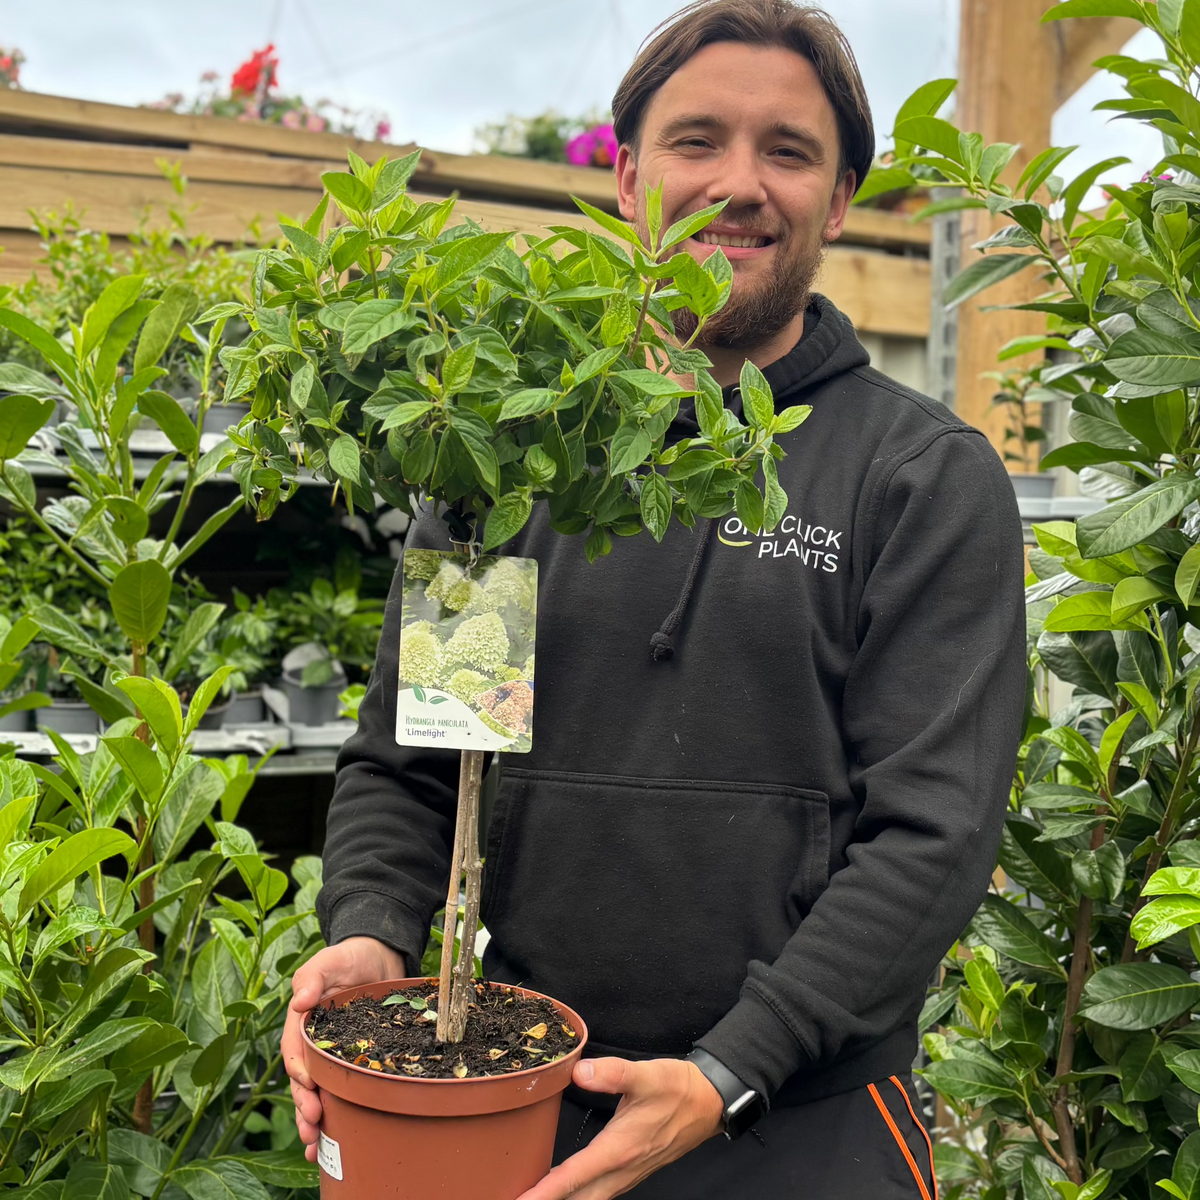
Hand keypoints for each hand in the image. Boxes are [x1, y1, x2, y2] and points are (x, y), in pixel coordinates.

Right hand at [283, 936, 406, 1161]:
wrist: (379, 956)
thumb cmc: (349, 957)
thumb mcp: (329, 960)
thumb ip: (313, 977)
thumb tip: (300, 1000)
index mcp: (302, 1024)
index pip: (294, 1053)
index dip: (299, 1072)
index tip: (309, 1086)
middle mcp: (314, 1044)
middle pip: (303, 1081)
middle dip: (304, 1105)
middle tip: (313, 1125)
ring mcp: (334, 1055)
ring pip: (319, 1092)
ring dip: (315, 1119)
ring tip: (316, 1145)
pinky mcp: (355, 1060)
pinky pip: (345, 1087)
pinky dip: (341, 1112)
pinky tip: (341, 1136)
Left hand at [516, 1057, 723, 1199]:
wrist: (709, 1103)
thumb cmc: (677, 1089)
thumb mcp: (646, 1074)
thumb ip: (611, 1073)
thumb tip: (578, 1072)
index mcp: (619, 1149)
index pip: (572, 1177)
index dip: (543, 1192)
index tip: (519, 1199)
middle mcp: (621, 1170)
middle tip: (515, 1199)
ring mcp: (627, 1174)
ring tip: (532, 1197)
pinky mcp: (631, 1171)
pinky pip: (597, 1193)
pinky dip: (577, 1196)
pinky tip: (564, 1188)